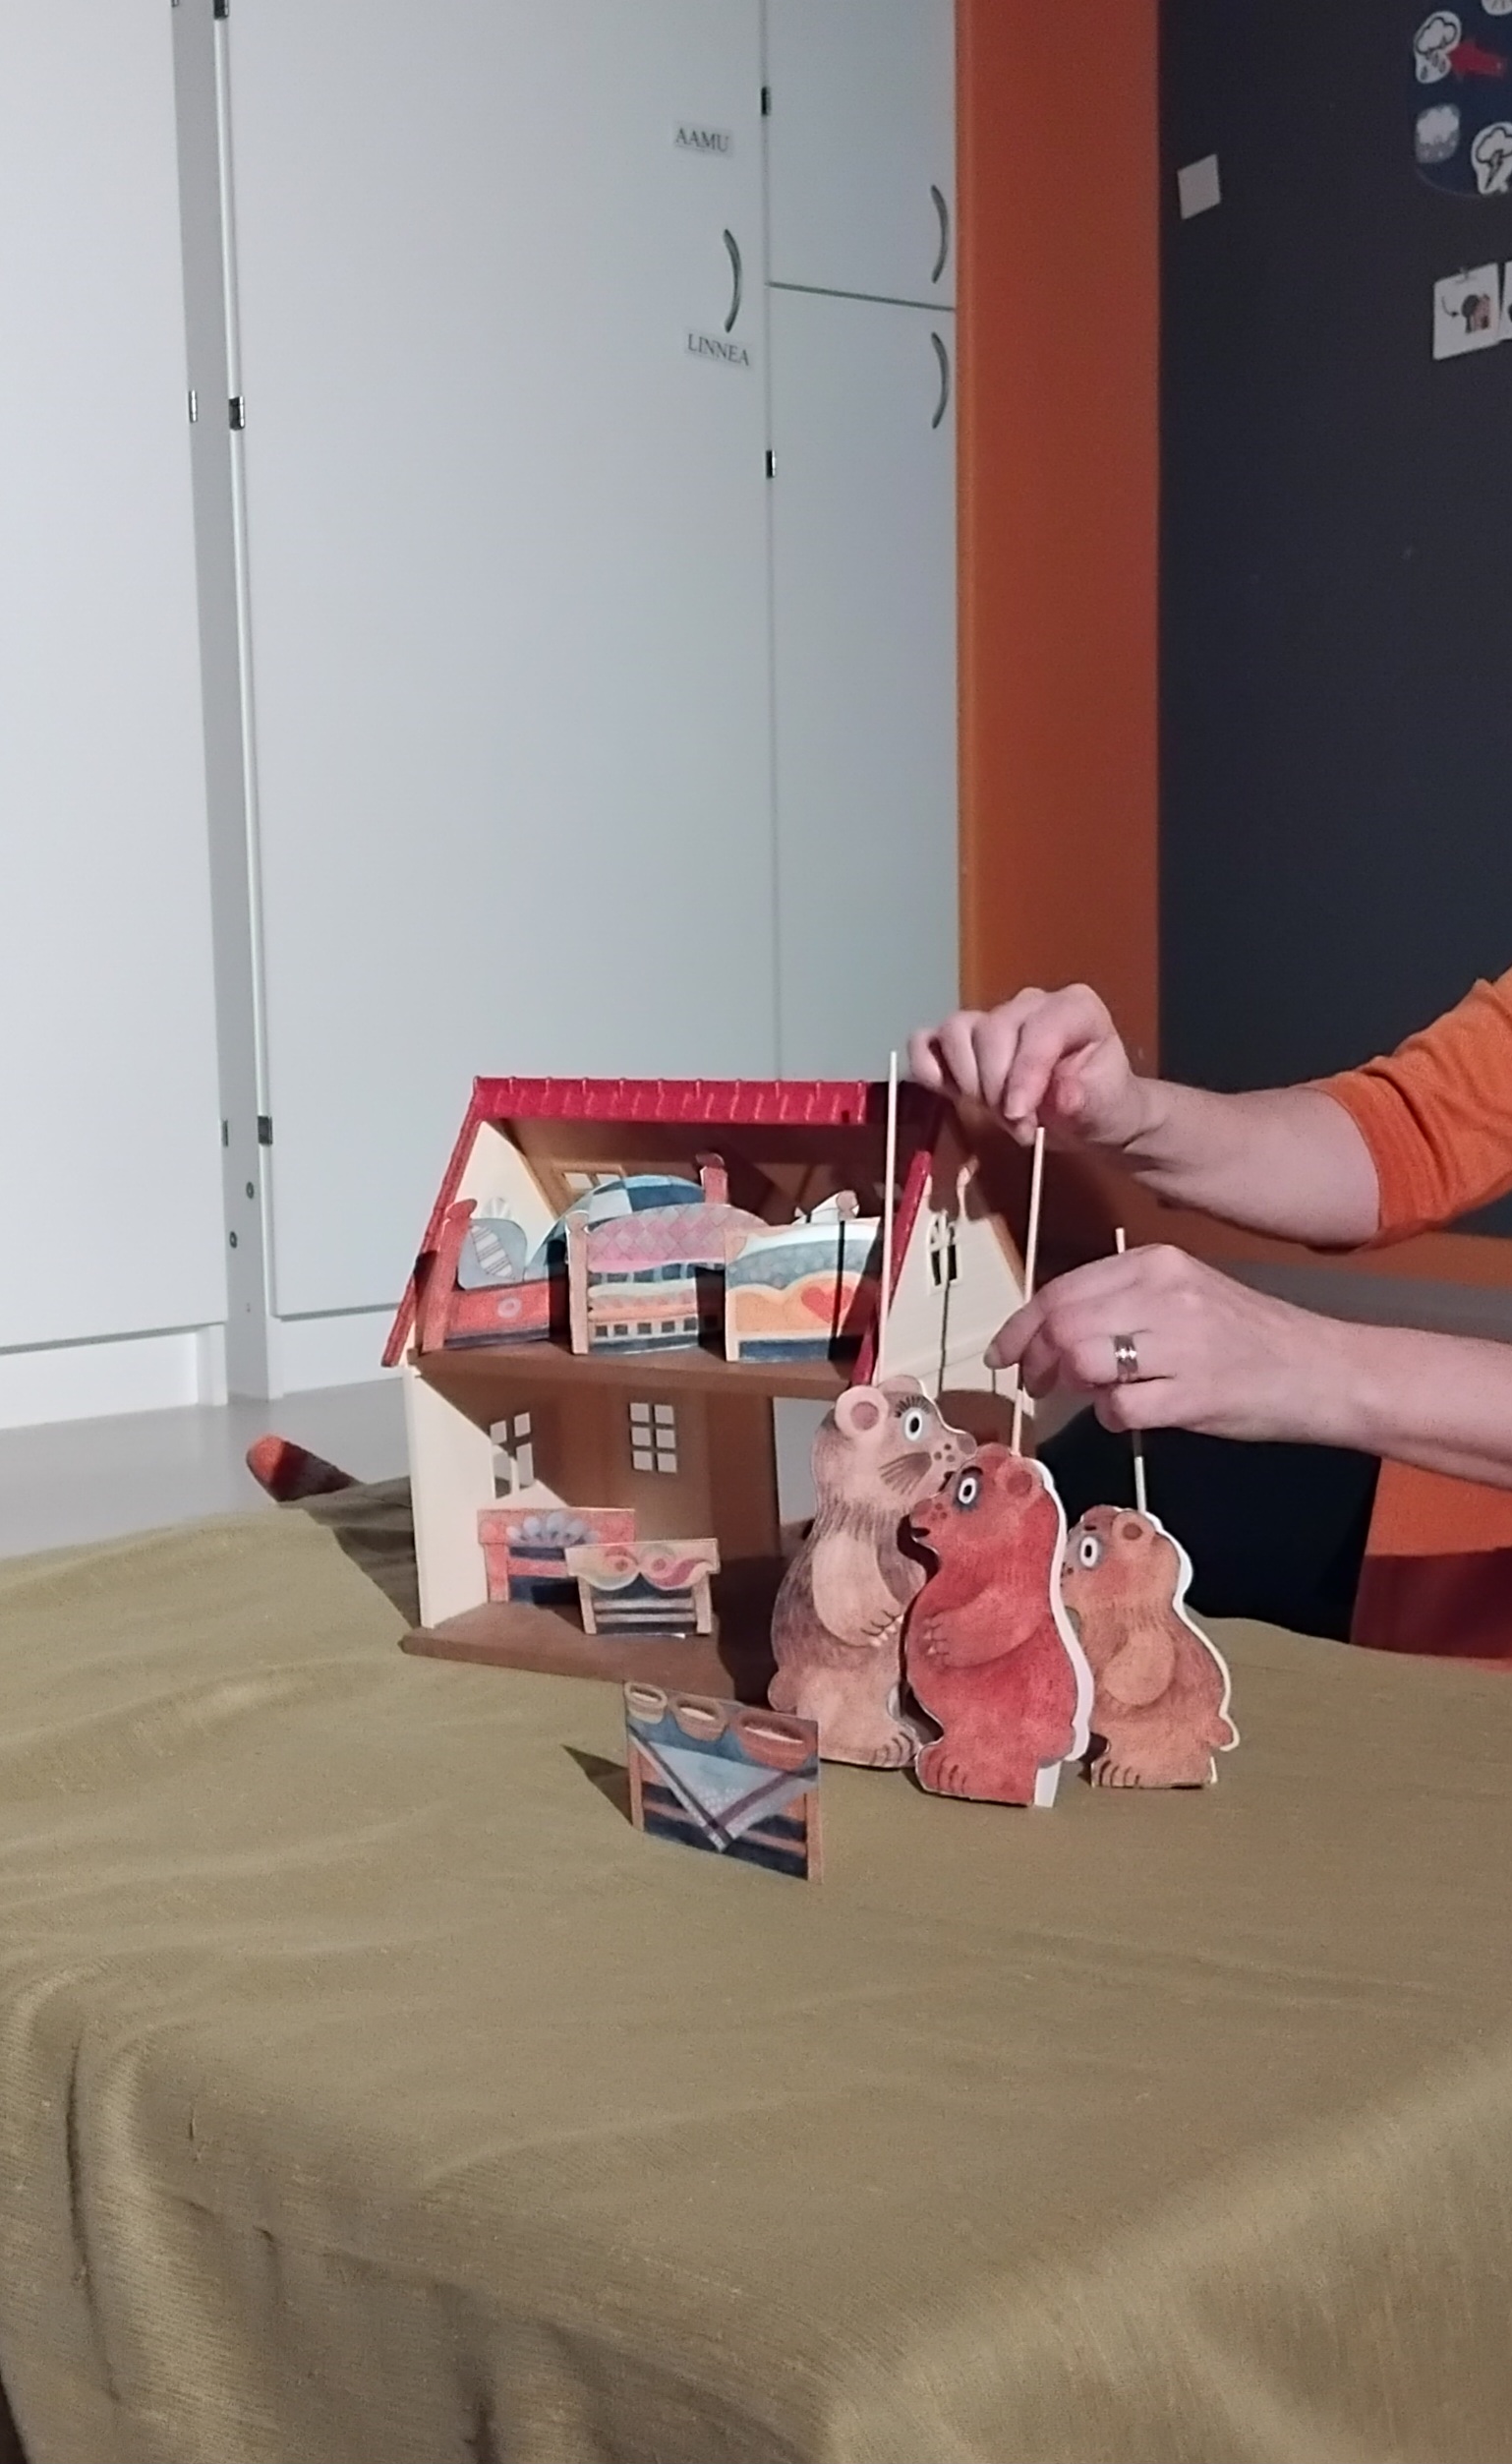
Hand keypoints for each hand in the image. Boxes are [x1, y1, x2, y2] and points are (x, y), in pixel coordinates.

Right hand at [907, 985, 1147, 1150]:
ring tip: (996, 1115)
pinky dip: (928, 1067)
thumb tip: (1062, 1097)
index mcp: (1074, 1007)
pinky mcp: (963, 1042)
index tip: (1021, 1117)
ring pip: (956, 1032)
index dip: (1024, 1074)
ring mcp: (992, 1018)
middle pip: (991, 1031)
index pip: (1038, 1030)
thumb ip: (1084, 1100)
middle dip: (998, 1089)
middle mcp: (1029, 1004)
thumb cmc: (1102, 1106)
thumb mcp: (1107, 1109)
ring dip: (968, 1082)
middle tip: (1020, 1129)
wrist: (1087, 1117)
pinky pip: (926, 1040)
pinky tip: (952, 1095)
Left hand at [987, 1243, 1352, 1445]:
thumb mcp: (1183, 1295)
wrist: (1321, 1370)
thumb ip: (1120, 1303)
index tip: (1004, 1352)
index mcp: (1155, 1262)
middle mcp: (1163, 1293)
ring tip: (1093, 1395)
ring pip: (1083, 1361)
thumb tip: (1052, 1336)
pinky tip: (1132, 1414)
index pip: (1061, 1289)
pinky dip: (1112, 1417)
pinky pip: (1120, 1408)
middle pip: (1063, 1325)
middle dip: (1035, 1360)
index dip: (1020, 1326)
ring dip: (1073, 1387)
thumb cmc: (1247, 1336)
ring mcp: (1179, 1343)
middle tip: (1036, 1384)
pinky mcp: (1193, 1393)